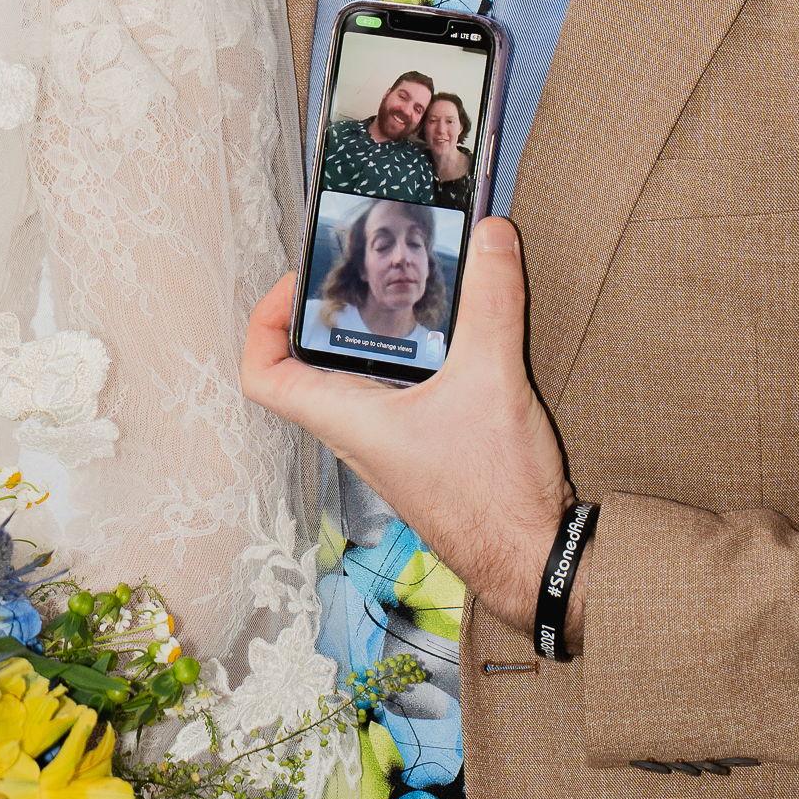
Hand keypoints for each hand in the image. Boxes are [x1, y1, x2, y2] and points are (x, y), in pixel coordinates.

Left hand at [244, 217, 572, 641]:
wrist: (534, 561)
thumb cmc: (495, 495)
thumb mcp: (493, 379)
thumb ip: (491, 302)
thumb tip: (490, 237)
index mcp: (348, 419)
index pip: (264, 376)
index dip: (264, 323)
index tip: (299, 284)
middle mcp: (358, 434)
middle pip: (309, 367)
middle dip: (329, 313)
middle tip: (364, 273)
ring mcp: (390, 445)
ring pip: (356, 380)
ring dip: (375, 335)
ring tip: (410, 292)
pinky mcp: (424, 450)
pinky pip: (397, 394)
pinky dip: (412, 359)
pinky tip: (455, 338)